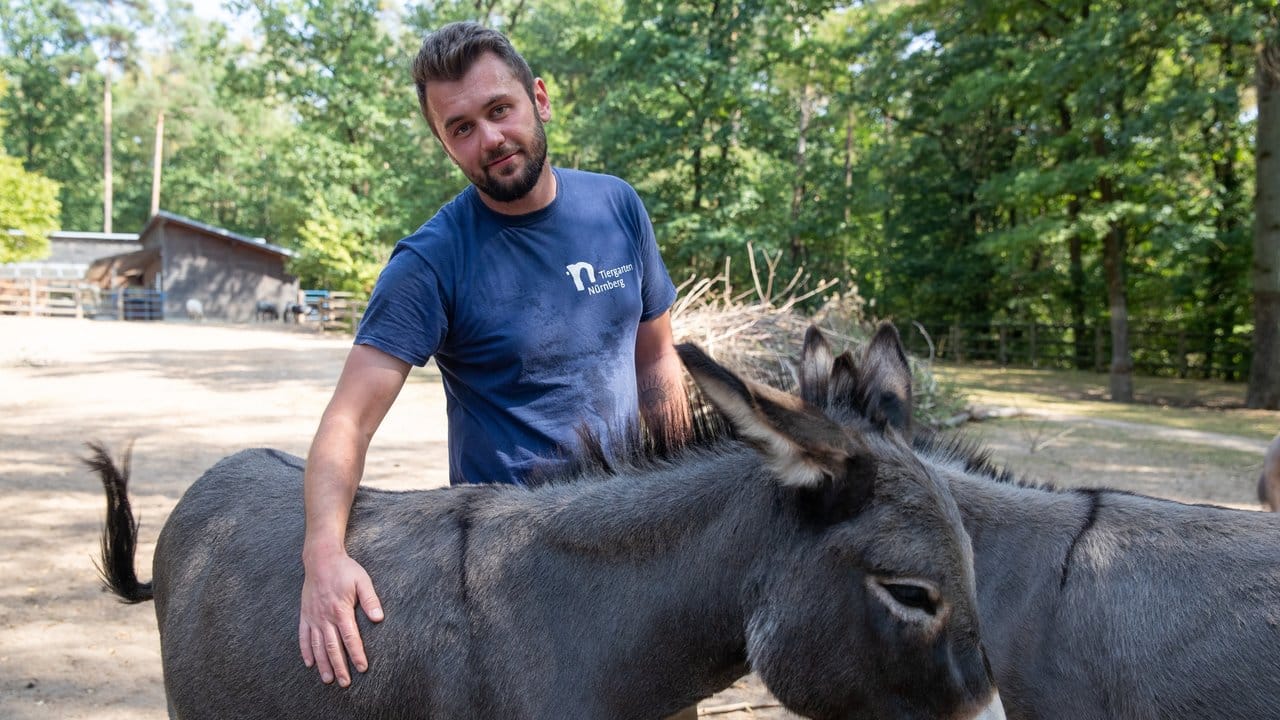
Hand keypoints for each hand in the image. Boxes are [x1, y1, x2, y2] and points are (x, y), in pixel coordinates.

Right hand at [299, 551, 383, 685]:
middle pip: (332, 647)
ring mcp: (313, 617)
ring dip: (323, 664)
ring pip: (317, 646)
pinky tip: (309, 663)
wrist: (320, 559)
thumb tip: (378, 618)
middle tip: (345, 683)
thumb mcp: (362, 580)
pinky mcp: (305, 615)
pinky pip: (303, 636)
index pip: (350, 638)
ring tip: (328, 679)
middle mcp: (325, 617)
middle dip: (339, 666)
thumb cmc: (344, 569)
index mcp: (341, 610)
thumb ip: (370, 600)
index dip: (356, 654)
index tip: (362, 668)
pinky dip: (305, 651)